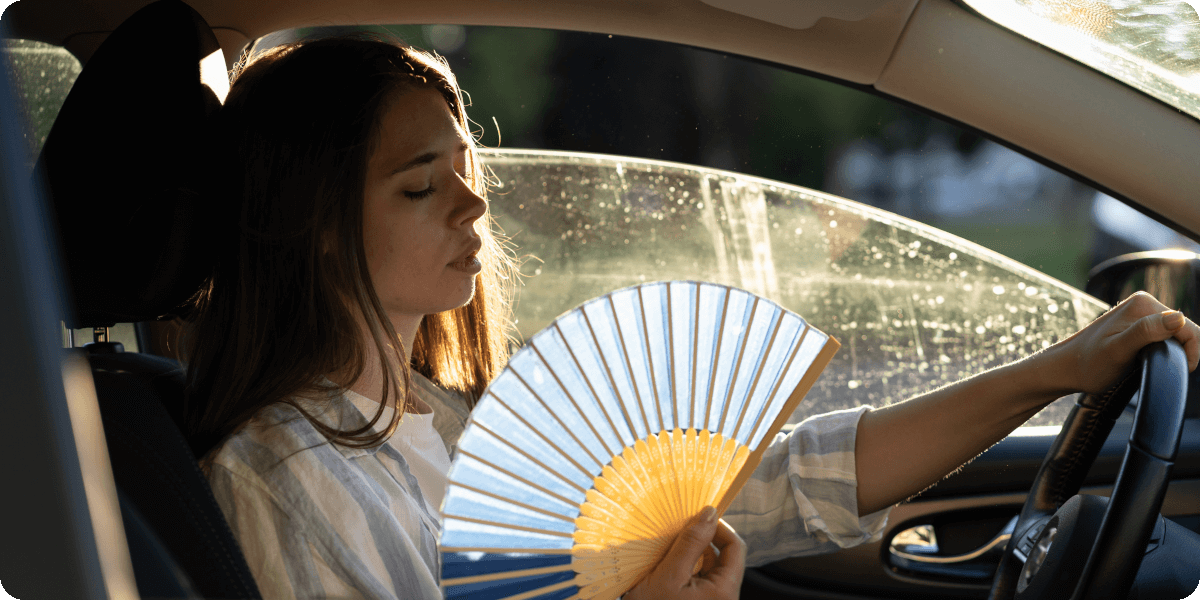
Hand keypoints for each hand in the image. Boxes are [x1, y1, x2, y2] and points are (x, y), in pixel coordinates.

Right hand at [625, 507, 745, 599]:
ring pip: (710, 567)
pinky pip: (699, 579)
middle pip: (724, 557)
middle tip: (680, 530)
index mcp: (724, 591)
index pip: (736, 547)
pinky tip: (668, 565)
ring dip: (692, 553)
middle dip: (703, 540)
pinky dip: (686, 567)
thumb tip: (709, 514)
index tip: (699, 517)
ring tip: (670, 548)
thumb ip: (690, 543)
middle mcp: (724, 598)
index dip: (720, 528)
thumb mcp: (668, 575)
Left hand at [1056, 292, 1198, 393]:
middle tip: (1157, 368)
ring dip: (1172, 351)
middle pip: (1183, 329)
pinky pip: (1164, 337)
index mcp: (1143, 304)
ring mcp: (1141, 314)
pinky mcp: (1139, 325)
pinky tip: (1148, 360)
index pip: (1187, 326)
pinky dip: (1163, 351)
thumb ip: (1146, 332)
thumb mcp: (1119, 350)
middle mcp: (1144, 303)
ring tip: (1151, 365)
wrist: (1068, 369)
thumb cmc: (1089, 363)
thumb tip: (1177, 318)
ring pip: (1175, 334)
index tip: (1181, 370)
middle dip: (1180, 351)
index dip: (1191, 351)